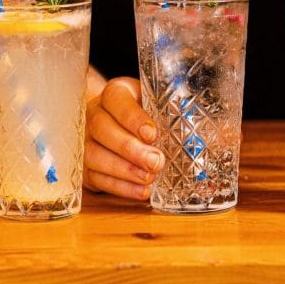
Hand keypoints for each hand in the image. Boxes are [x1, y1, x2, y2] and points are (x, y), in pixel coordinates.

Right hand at [83, 76, 164, 198]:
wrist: (116, 121)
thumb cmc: (143, 111)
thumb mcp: (154, 101)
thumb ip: (170, 109)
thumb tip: (200, 124)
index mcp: (114, 93)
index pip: (117, 100)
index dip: (133, 118)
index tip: (152, 133)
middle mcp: (94, 114)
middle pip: (102, 129)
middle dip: (130, 148)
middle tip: (155, 161)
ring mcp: (85, 141)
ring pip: (95, 155)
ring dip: (124, 170)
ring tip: (149, 177)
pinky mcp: (84, 167)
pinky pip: (97, 178)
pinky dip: (121, 187)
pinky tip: (141, 190)